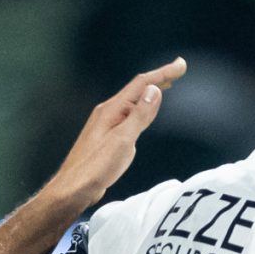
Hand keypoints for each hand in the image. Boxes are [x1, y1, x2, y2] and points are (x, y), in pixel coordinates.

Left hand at [47, 58, 187, 212]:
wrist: (74, 188)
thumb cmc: (96, 168)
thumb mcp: (123, 141)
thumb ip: (140, 116)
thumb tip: (155, 90)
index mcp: (112, 110)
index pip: (141, 84)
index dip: (163, 73)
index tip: (181, 65)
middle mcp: (108, 113)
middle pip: (137, 90)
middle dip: (159, 79)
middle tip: (178, 70)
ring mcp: (106, 124)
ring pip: (133, 102)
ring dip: (151, 92)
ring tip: (166, 85)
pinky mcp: (107, 137)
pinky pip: (129, 115)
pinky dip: (143, 108)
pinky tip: (144, 113)